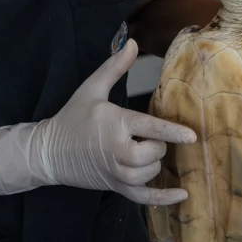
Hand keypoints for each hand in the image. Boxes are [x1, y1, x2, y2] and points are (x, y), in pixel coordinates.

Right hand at [0, 39, 196, 203]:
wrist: (49, 150)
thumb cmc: (72, 117)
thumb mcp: (91, 88)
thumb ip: (115, 67)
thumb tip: (132, 42)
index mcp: (115, 123)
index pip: (150, 128)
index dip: (172, 132)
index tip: (192, 136)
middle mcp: (117, 150)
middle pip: (152, 153)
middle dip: (157, 145)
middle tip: (148, 137)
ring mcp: (115, 171)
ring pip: (148, 174)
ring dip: (155, 165)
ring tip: (147, 153)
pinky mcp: (114, 186)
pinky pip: (142, 197)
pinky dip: (163, 199)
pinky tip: (182, 195)